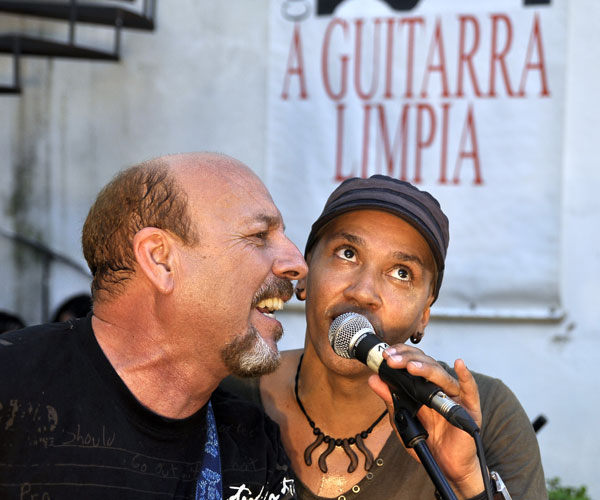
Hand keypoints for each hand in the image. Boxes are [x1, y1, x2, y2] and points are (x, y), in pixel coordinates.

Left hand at [367, 344, 484, 498]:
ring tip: (410, 367)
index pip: (413, 361)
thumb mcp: (402, 420)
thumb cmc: (427, 441)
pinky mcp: (469, 407)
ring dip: (425, 368)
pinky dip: (465, 376)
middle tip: (391, 359)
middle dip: (407, 359)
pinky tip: (459, 364)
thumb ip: (390, 399)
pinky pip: (470, 389)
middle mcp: (438, 387)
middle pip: (426, 364)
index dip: (400, 355)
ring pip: (441, 374)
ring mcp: (454, 395)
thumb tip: (374, 379)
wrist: (446, 465)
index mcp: (423, 387)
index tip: (385, 355)